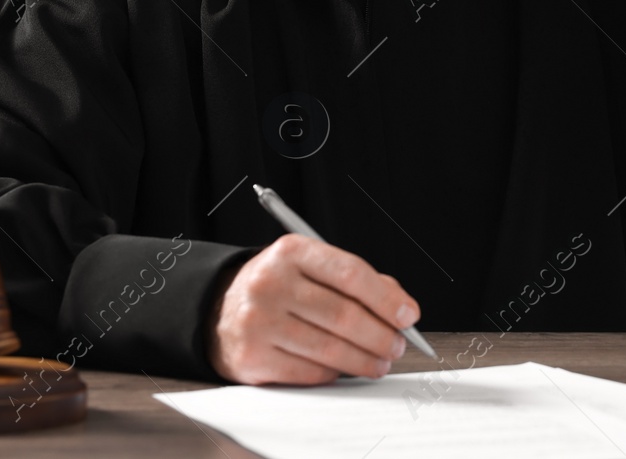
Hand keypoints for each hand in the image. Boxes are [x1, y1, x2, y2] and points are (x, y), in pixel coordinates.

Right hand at [203, 234, 420, 384]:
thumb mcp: (310, 267)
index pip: (350, 273)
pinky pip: (309, 372)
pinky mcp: (252, 359)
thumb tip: (400, 307)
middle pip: (343, 315)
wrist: (218, 311)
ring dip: (365, 360)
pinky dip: (335, 373)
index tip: (408, 315)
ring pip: (330, 349)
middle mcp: (271, 283)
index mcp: (291, 252)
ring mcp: (258, 322)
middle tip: (397, 345)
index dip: (386, 298)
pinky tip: (345, 369)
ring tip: (380, 362)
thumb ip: (357, 281)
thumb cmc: (279, 288)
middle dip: (381, 335)